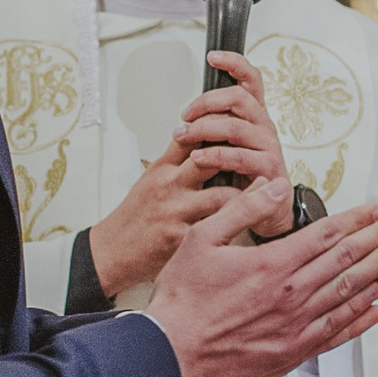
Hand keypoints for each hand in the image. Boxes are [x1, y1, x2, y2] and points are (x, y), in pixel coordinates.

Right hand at [86, 52, 292, 294]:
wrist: (112, 251)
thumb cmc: (134, 216)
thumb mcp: (151, 180)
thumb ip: (176, 160)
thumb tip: (201, 137)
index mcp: (162, 168)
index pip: (192, 136)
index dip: (219, 127)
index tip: (242, 125)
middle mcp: (169, 185)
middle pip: (209, 158)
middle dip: (238, 157)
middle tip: (263, 160)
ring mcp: (175, 211)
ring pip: (222, 196)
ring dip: (247, 196)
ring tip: (265, 195)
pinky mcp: (181, 238)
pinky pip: (217, 230)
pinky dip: (236, 228)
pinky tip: (252, 227)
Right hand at [147, 178, 377, 376]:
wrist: (169, 354)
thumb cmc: (182, 300)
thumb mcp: (201, 238)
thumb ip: (243, 209)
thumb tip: (274, 186)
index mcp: (273, 265)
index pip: (329, 235)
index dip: (361, 220)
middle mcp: (292, 296)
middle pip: (350, 262)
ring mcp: (295, 327)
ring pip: (351, 296)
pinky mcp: (292, 353)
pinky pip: (337, 334)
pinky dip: (361, 320)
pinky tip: (377, 308)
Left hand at [179, 51, 290, 220]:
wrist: (266, 211)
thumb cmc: (244, 177)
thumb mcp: (229, 146)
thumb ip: (216, 127)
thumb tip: (188, 112)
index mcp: (254, 116)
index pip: (251, 80)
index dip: (234, 63)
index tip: (213, 57)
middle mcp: (264, 127)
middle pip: (238, 98)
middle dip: (206, 102)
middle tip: (185, 115)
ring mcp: (269, 147)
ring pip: (235, 126)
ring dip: (203, 128)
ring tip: (183, 136)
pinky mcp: (269, 170)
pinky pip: (239, 157)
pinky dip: (214, 155)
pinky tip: (197, 157)